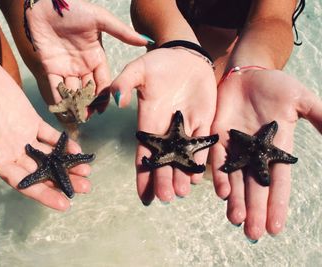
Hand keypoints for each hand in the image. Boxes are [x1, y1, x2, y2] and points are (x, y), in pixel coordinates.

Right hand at [0, 57, 90, 210]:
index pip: (24, 183)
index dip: (43, 194)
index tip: (64, 204)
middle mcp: (13, 152)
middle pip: (42, 173)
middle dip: (62, 181)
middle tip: (85, 188)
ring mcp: (24, 137)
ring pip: (49, 156)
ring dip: (67, 164)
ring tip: (87, 172)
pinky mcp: (32, 121)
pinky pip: (50, 136)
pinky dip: (64, 144)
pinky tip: (77, 150)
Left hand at [25, 0, 148, 113]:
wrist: (47, 4)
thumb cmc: (75, 9)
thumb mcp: (101, 19)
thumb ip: (122, 32)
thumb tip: (146, 41)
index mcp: (96, 57)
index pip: (103, 80)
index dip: (104, 95)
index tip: (104, 108)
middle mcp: (83, 65)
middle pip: (88, 89)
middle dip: (89, 103)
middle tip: (89, 116)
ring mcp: (67, 67)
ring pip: (73, 91)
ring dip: (75, 104)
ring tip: (77, 116)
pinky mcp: (50, 67)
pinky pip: (55, 86)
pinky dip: (58, 98)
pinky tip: (62, 108)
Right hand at [111, 48, 215, 204]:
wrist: (185, 56)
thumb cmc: (159, 63)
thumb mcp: (138, 70)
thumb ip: (124, 83)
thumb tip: (116, 100)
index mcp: (148, 122)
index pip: (143, 154)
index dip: (142, 174)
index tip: (143, 194)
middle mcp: (166, 131)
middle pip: (163, 161)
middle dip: (163, 180)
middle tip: (165, 197)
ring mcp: (185, 128)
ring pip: (183, 157)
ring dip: (182, 175)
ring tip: (182, 192)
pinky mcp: (204, 122)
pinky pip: (203, 144)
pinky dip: (201, 160)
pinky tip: (199, 175)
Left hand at [211, 68, 321, 239]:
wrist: (247, 74)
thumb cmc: (275, 85)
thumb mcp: (301, 99)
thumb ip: (318, 116)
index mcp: (277, 149)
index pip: (278, 183)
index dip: (277, 205)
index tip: (276, 228)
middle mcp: (255, 154)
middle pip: (255, 188)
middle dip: (255, 210)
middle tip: (253, 233)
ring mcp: (236, 148)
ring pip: (235, 180)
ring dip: (236, 201)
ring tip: (237, 220)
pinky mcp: (218, 138)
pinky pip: (217, 161)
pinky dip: (219, 175)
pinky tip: (222, 192)